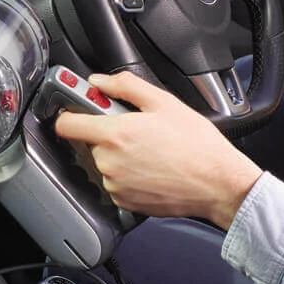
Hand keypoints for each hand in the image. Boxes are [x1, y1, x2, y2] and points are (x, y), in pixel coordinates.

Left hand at [53, 72, 262, 229]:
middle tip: (136, 130)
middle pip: (88, 143)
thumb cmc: (197, 145)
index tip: (80, 111)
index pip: (66, 125)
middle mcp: (108, 163)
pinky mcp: (123, 202)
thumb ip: (124, 86)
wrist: (217, 184)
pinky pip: (114, 182)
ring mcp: (115, 185)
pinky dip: (127, 175)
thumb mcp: (163, 102)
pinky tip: (151, 169)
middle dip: (106, 134)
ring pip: (102, 163)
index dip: (71, 114)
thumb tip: (98, 81)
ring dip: (117, 156)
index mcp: (114, 135)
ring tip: (149, 152)